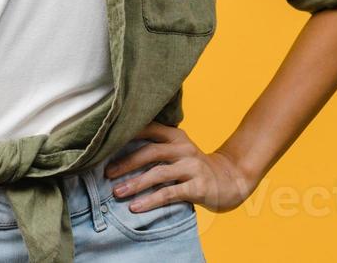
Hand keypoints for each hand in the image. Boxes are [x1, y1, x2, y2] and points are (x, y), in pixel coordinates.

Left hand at [101, 121, 256, 214]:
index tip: (106, 142)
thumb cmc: (194, 166)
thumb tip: (118, 150)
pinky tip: (136, 207)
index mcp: (176, 135)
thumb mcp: (179, 149)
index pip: (149, 128)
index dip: (127, 133)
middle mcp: (184, 148)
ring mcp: (192, 167)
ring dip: (135, 184)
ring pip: (158, 173)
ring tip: (117, 192)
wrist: (230, 179)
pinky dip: (150, 200)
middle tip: (106, 173)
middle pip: (150, 152)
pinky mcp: (198, 187)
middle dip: (125, 162)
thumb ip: (158, 145)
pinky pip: (169, 193)